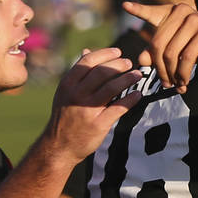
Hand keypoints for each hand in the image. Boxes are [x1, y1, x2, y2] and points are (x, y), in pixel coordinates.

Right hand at [45, 47, 142, 164]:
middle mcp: (76, 95)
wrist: (59, 146)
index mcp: (68, 84)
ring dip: (128, 79)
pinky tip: (138, 94)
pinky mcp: (98, 124)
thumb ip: (78, 73)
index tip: (118, 52)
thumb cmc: (65, 116)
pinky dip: (130, 99)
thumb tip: (87, 51)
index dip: (105, 54)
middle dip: (119, 65)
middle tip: (129, 63)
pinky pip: (118, 108)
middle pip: (102, 72)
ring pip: (112, 88)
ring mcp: (87, 109)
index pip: (88, 61)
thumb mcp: (65, 93)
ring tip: (137, 75)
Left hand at [124, 1, 197, 92]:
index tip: (125, 6)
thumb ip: (157, 54)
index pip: (151, 13)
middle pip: (157, 44)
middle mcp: (181, 11)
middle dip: (160, 68)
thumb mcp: (177, 52)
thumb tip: (141, 60)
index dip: (138, 10)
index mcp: (171, 13)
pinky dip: (184, 73)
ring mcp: (194, 18)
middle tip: (165, 84)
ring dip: (172, 74)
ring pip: (171, 52)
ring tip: (177, 86)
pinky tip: (185, 83)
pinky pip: (186, 56)